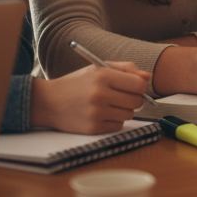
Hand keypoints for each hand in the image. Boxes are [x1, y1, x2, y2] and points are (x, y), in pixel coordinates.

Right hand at [30, 61, 149, 134]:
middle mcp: (100, 94)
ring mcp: (96, 113)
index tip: (134, 87)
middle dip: (134, 99)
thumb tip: (148, 77)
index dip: (140, 86)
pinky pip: (118, 126)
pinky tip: (102, 114)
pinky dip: (114, 121)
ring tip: (110, 104)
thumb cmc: (77, 83)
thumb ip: (126, 69)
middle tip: (122, 96)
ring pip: (129, 114)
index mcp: (103, 76)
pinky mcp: (92, 128)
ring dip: (124, 110)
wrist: (48, 102)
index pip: (139, 84)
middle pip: (137, 101)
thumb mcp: (99, 68)